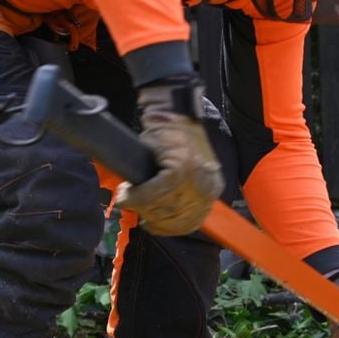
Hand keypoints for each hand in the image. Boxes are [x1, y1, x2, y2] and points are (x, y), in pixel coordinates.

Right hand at [116, 77, 223, 235]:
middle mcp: (208, 185)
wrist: (170, 109)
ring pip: (165, 206)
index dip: (169, 228)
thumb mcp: (182, 169)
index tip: (152, 226)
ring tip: (127, 199)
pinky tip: (127, 192)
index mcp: (211, 188)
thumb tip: (155, 214)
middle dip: (153, 218)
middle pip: (178, 217)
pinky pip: (156, 191)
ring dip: (141, 206)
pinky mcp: (181, 166)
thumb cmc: (170, 137)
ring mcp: (196, 176)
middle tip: (136, 210)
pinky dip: (138, 195)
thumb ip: (176, 192)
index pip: (193, 221)